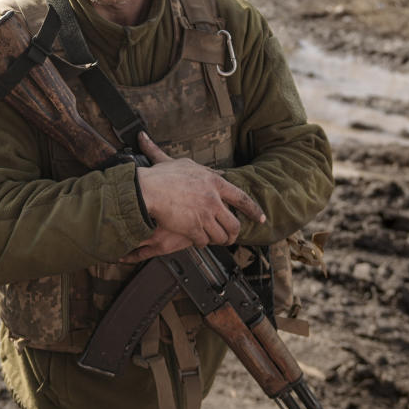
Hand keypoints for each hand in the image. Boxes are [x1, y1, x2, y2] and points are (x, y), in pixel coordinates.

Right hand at [132, 132, 263, 255]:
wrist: (147, 190)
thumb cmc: (162, 176)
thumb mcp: (186, 165)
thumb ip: (204, 170)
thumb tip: (216, 171)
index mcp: (214, 182)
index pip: (241, 198)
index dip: (253, 210)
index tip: (261, 218)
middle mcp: (213, 200)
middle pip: (234, 223)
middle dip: (234, 234)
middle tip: (230, 237)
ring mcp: (204, 216)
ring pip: (221, 236)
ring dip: (217, 240)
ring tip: (212, 239)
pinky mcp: (193, 229)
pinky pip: (204, 242)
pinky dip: (201, 242)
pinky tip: (196, 239)